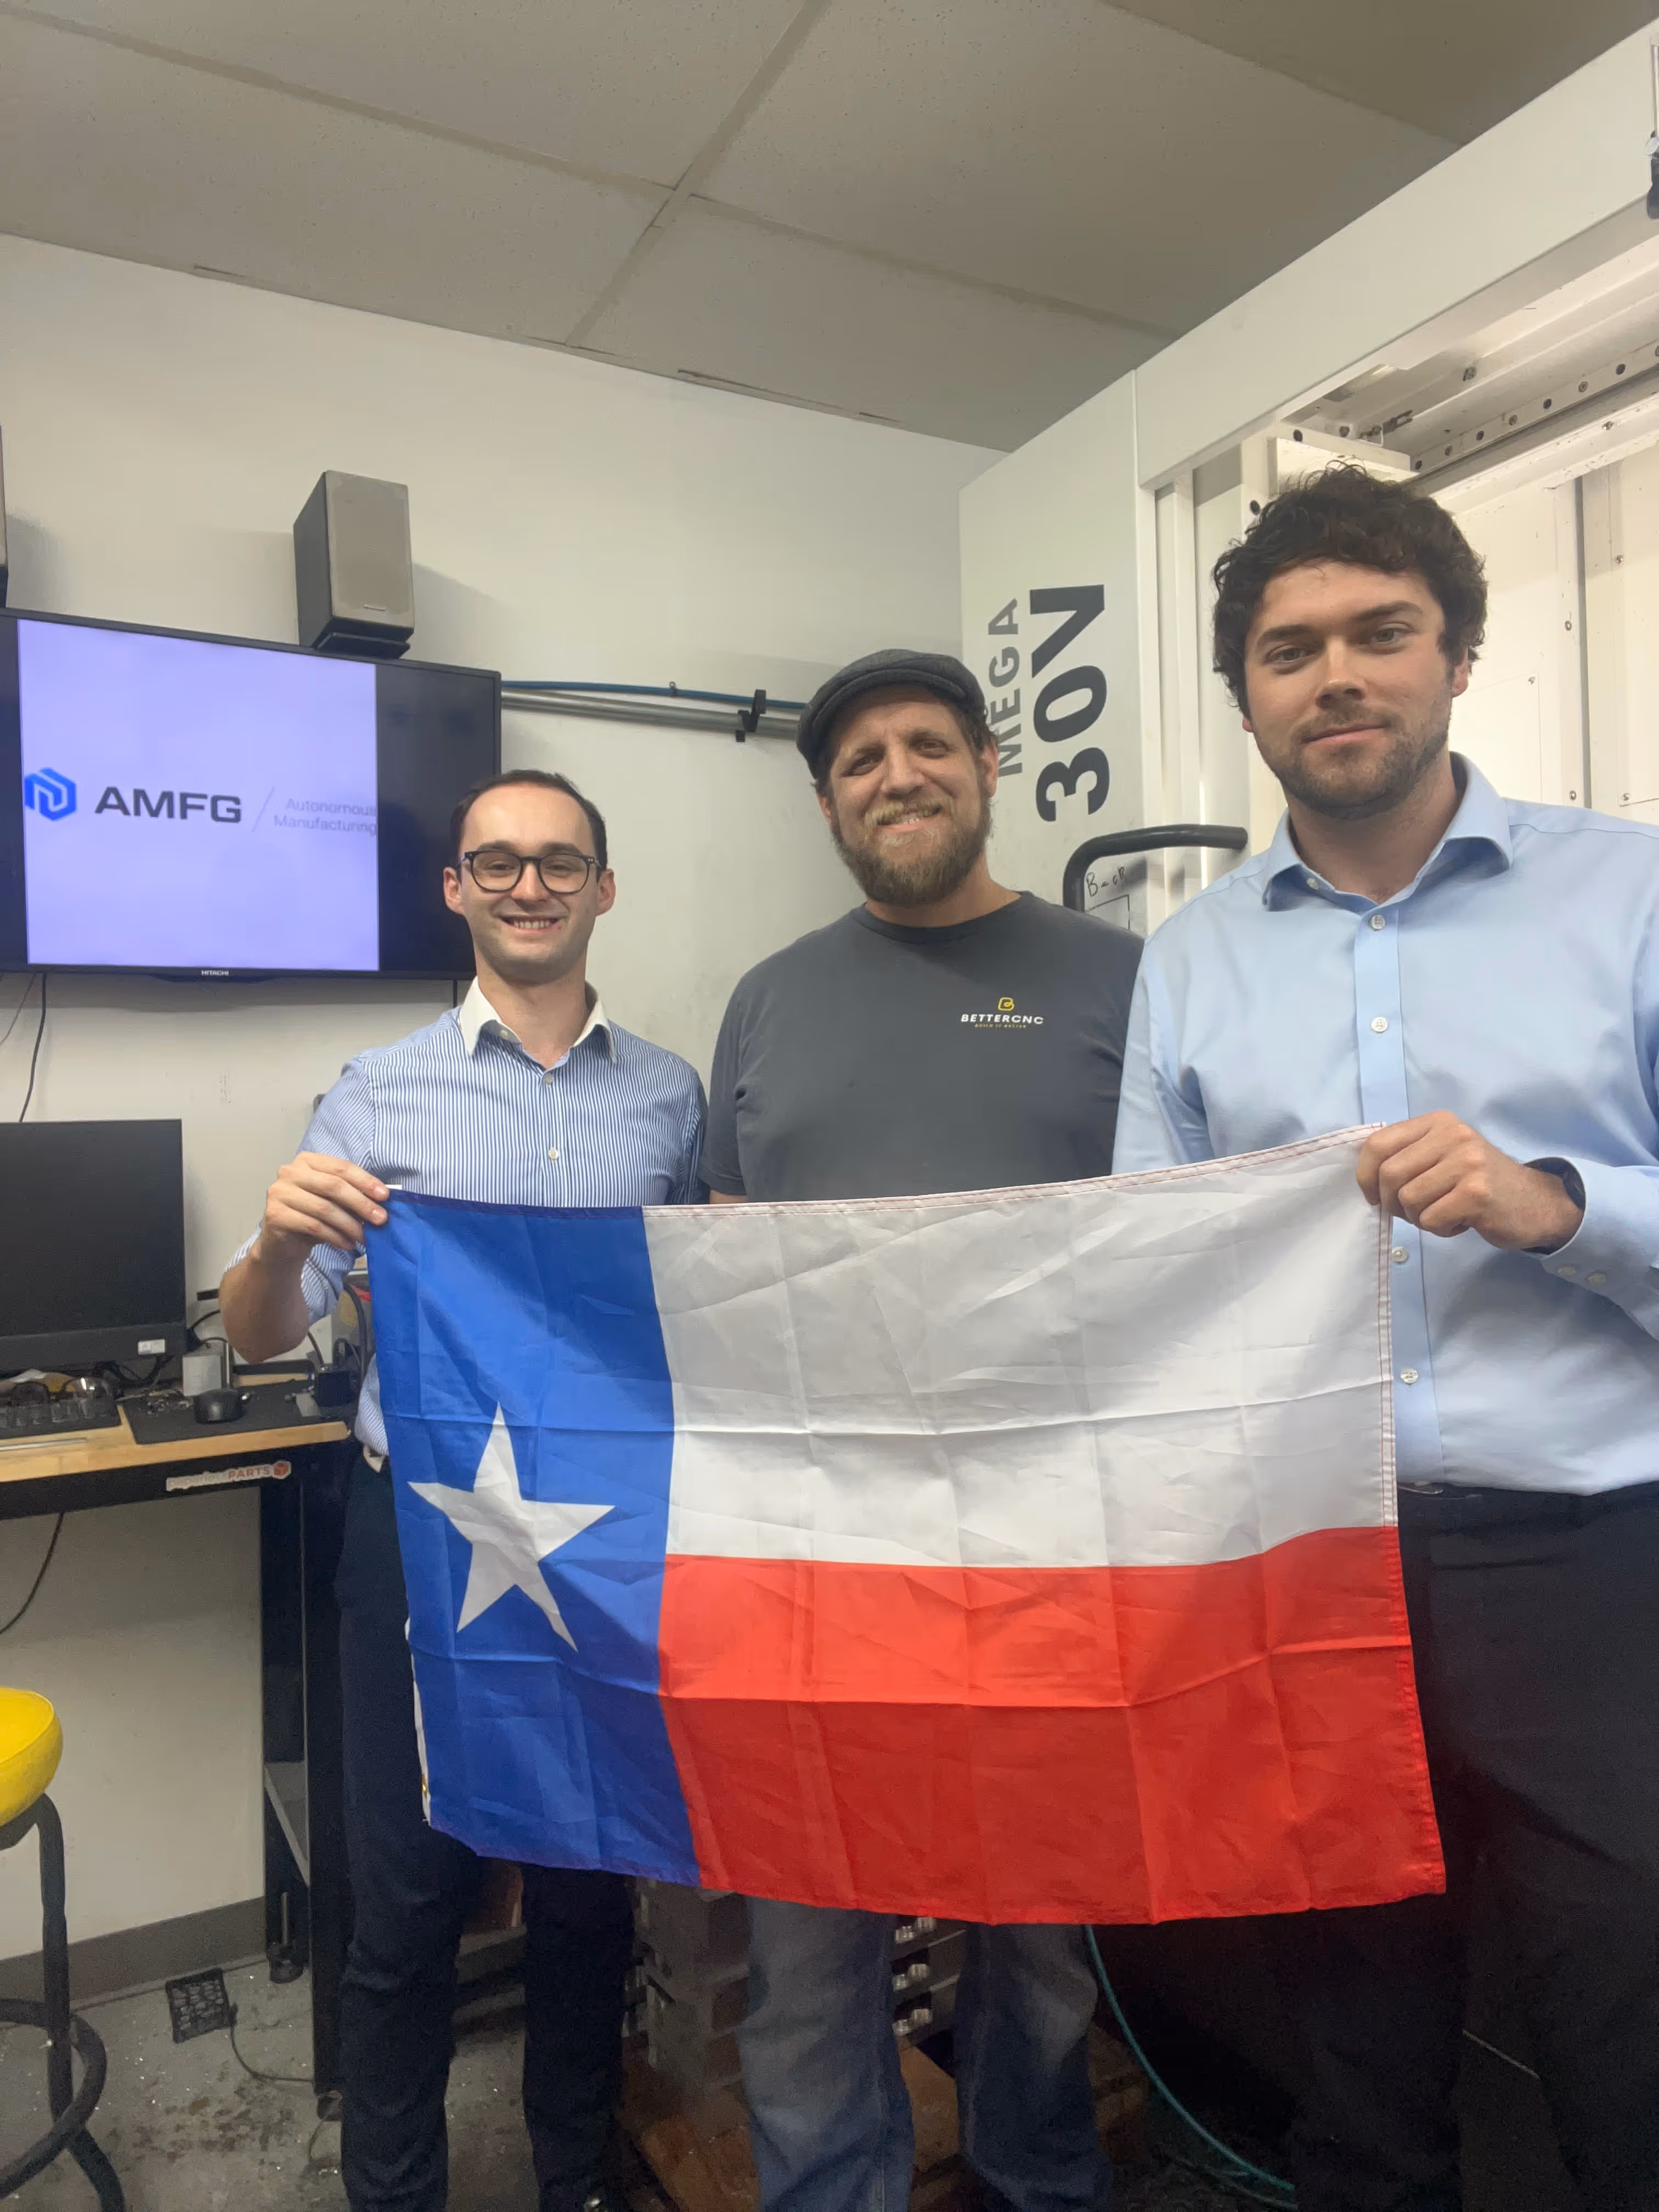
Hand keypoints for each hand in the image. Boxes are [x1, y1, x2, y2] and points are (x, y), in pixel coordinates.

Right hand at [254, 1153, 389, 1261]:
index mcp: (307, 1161)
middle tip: (380, 1219)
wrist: (283, 1244)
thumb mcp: (333, 1201)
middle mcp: (290, 1172)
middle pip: (334, 1186)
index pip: (341, 1167)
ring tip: (364, 1237)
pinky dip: (335, 1236)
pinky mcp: (275, 1215)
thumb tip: (382, 1200)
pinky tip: (347, 1244)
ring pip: (325, 1208)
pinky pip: (313, 1226)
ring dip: (350, 1225)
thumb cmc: (312, 1217)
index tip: (385, 1196)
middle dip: (361, 1204)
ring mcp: (279, 1192)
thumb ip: (352, 1194)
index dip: (365, 1181)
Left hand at [1357, 1113, 1583, 1251]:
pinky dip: (1439, 1229)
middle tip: (1411, 1212)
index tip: (1374, 1196)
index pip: (1378, 1143)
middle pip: (1390, 1174)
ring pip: (1409, 1199)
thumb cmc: (1478, 1183)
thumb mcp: (1443, 1156)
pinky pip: (1431, 1218)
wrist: (1536, 1202)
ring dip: (1418, 1218)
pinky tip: (1460, 1222)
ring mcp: (1467, 1162)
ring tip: (1443, 1213)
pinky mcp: (1477, 1193)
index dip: (1366, 1175)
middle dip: (1391, 1203)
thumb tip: (1365, 1178)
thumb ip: (1407, 1157)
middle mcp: (1453, 1135)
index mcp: (1438, 1123)